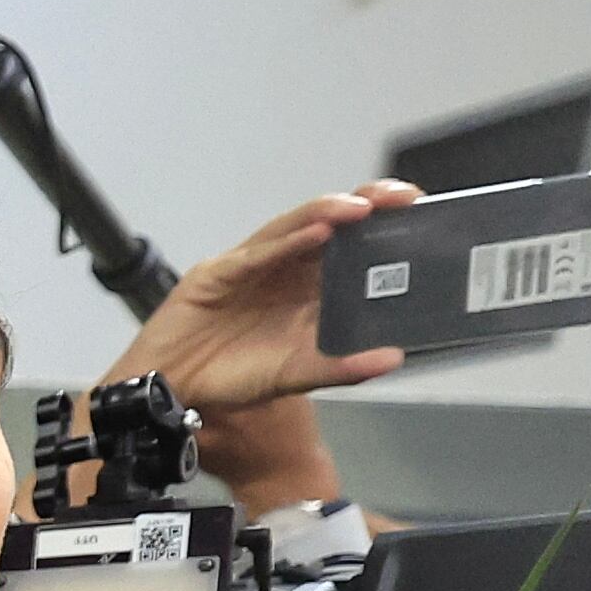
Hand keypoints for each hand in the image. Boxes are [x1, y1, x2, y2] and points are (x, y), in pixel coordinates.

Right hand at [83, 181, 421, 513]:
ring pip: (295, 227)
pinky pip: (257, 253)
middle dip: (366, 205)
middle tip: (402, 198)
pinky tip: (314, 232)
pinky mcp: (217, 273)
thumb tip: (394, 357)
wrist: (169, 392)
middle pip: (330, 225)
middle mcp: (284, 270)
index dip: (385, 226)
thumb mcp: (295, 376)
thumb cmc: (227, 379)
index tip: (421, 214)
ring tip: (360, 208)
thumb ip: (342, 367)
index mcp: (307, 290)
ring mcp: (252, 267)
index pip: (353, 247)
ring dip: (328, 213)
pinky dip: (286, 242)